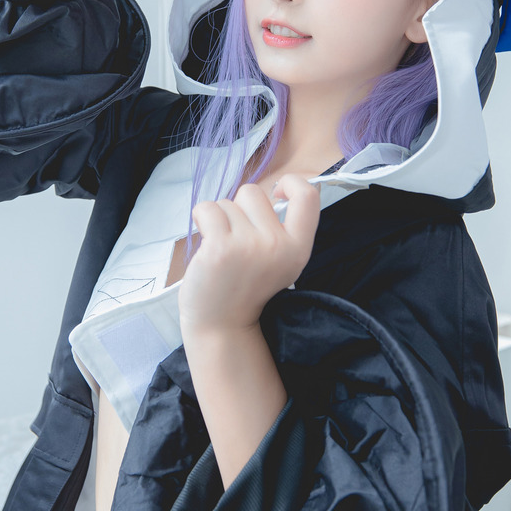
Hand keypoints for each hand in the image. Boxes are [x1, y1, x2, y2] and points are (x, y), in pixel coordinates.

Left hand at [177, 175, 320, 336]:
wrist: (222, 326)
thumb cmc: (245, 288)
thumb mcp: (278, 262)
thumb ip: (279, 229)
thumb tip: (272, 190)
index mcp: (298, 249)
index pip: (308, 196)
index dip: (291, 183)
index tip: (275, 194)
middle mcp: (277, 246)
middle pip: (254, 192)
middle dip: (239, 208)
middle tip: (236, 240)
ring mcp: (248, 246)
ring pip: (227, 202)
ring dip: (219, 220)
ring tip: (222, 249)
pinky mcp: (219, 248)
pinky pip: (207, 209)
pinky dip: (202, 220)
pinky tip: (206, 243)